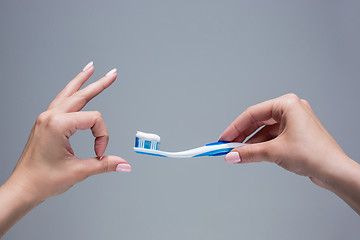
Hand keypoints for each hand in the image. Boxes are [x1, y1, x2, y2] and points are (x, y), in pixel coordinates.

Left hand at [8, 62, 130, 201]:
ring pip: (68, 93)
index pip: (93, 120)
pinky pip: (60, 101)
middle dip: (99, 83)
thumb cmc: (42, 180)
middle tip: (112, 74)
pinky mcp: (45, 123)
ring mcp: (46, 118)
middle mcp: (50, 117)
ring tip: (90, 69)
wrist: (23, 188)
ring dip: (81, 81)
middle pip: (81, 95)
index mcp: (57, 125)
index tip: (99, 153)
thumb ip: (104, 165)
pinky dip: (70, 92)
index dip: (102, 137)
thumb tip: (124, 164)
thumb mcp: (78, 171)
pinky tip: (74, 89)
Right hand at [219, 94, 353, 189]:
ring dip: (251, 141)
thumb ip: (248, 153)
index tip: (223, 138)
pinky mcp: (296, 132)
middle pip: (258, 120)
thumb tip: (231, 155)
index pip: (253, 113)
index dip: (235, 127)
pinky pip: (273, 135)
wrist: (334, 171)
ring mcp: (294, 121)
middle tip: (228, 146)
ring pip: (265, 129)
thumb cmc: (314, 155)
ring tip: (238, 152)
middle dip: (242, 135)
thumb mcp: (274, 152)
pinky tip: (252, 153)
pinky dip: (261, 144)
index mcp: (287, 104)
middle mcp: (291, 109)